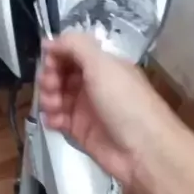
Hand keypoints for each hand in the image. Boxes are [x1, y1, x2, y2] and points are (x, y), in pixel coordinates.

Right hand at [38, 33, 175, 189]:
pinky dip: (52, 118)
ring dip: (48, 97)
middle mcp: (95, 83)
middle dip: (50, 76)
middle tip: (51, 86)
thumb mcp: (102, 65)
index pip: (72, 52)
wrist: (145, 151)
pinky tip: (54, 121)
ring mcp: (87, 108)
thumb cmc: (125, 103)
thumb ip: (75, 46)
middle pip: (61, 73)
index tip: (49, 62)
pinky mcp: (81, 131)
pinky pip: (59, 119)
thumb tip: (49, 42)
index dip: (57, 54)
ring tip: (53, 106)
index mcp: (104, 65)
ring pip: (57, 95)